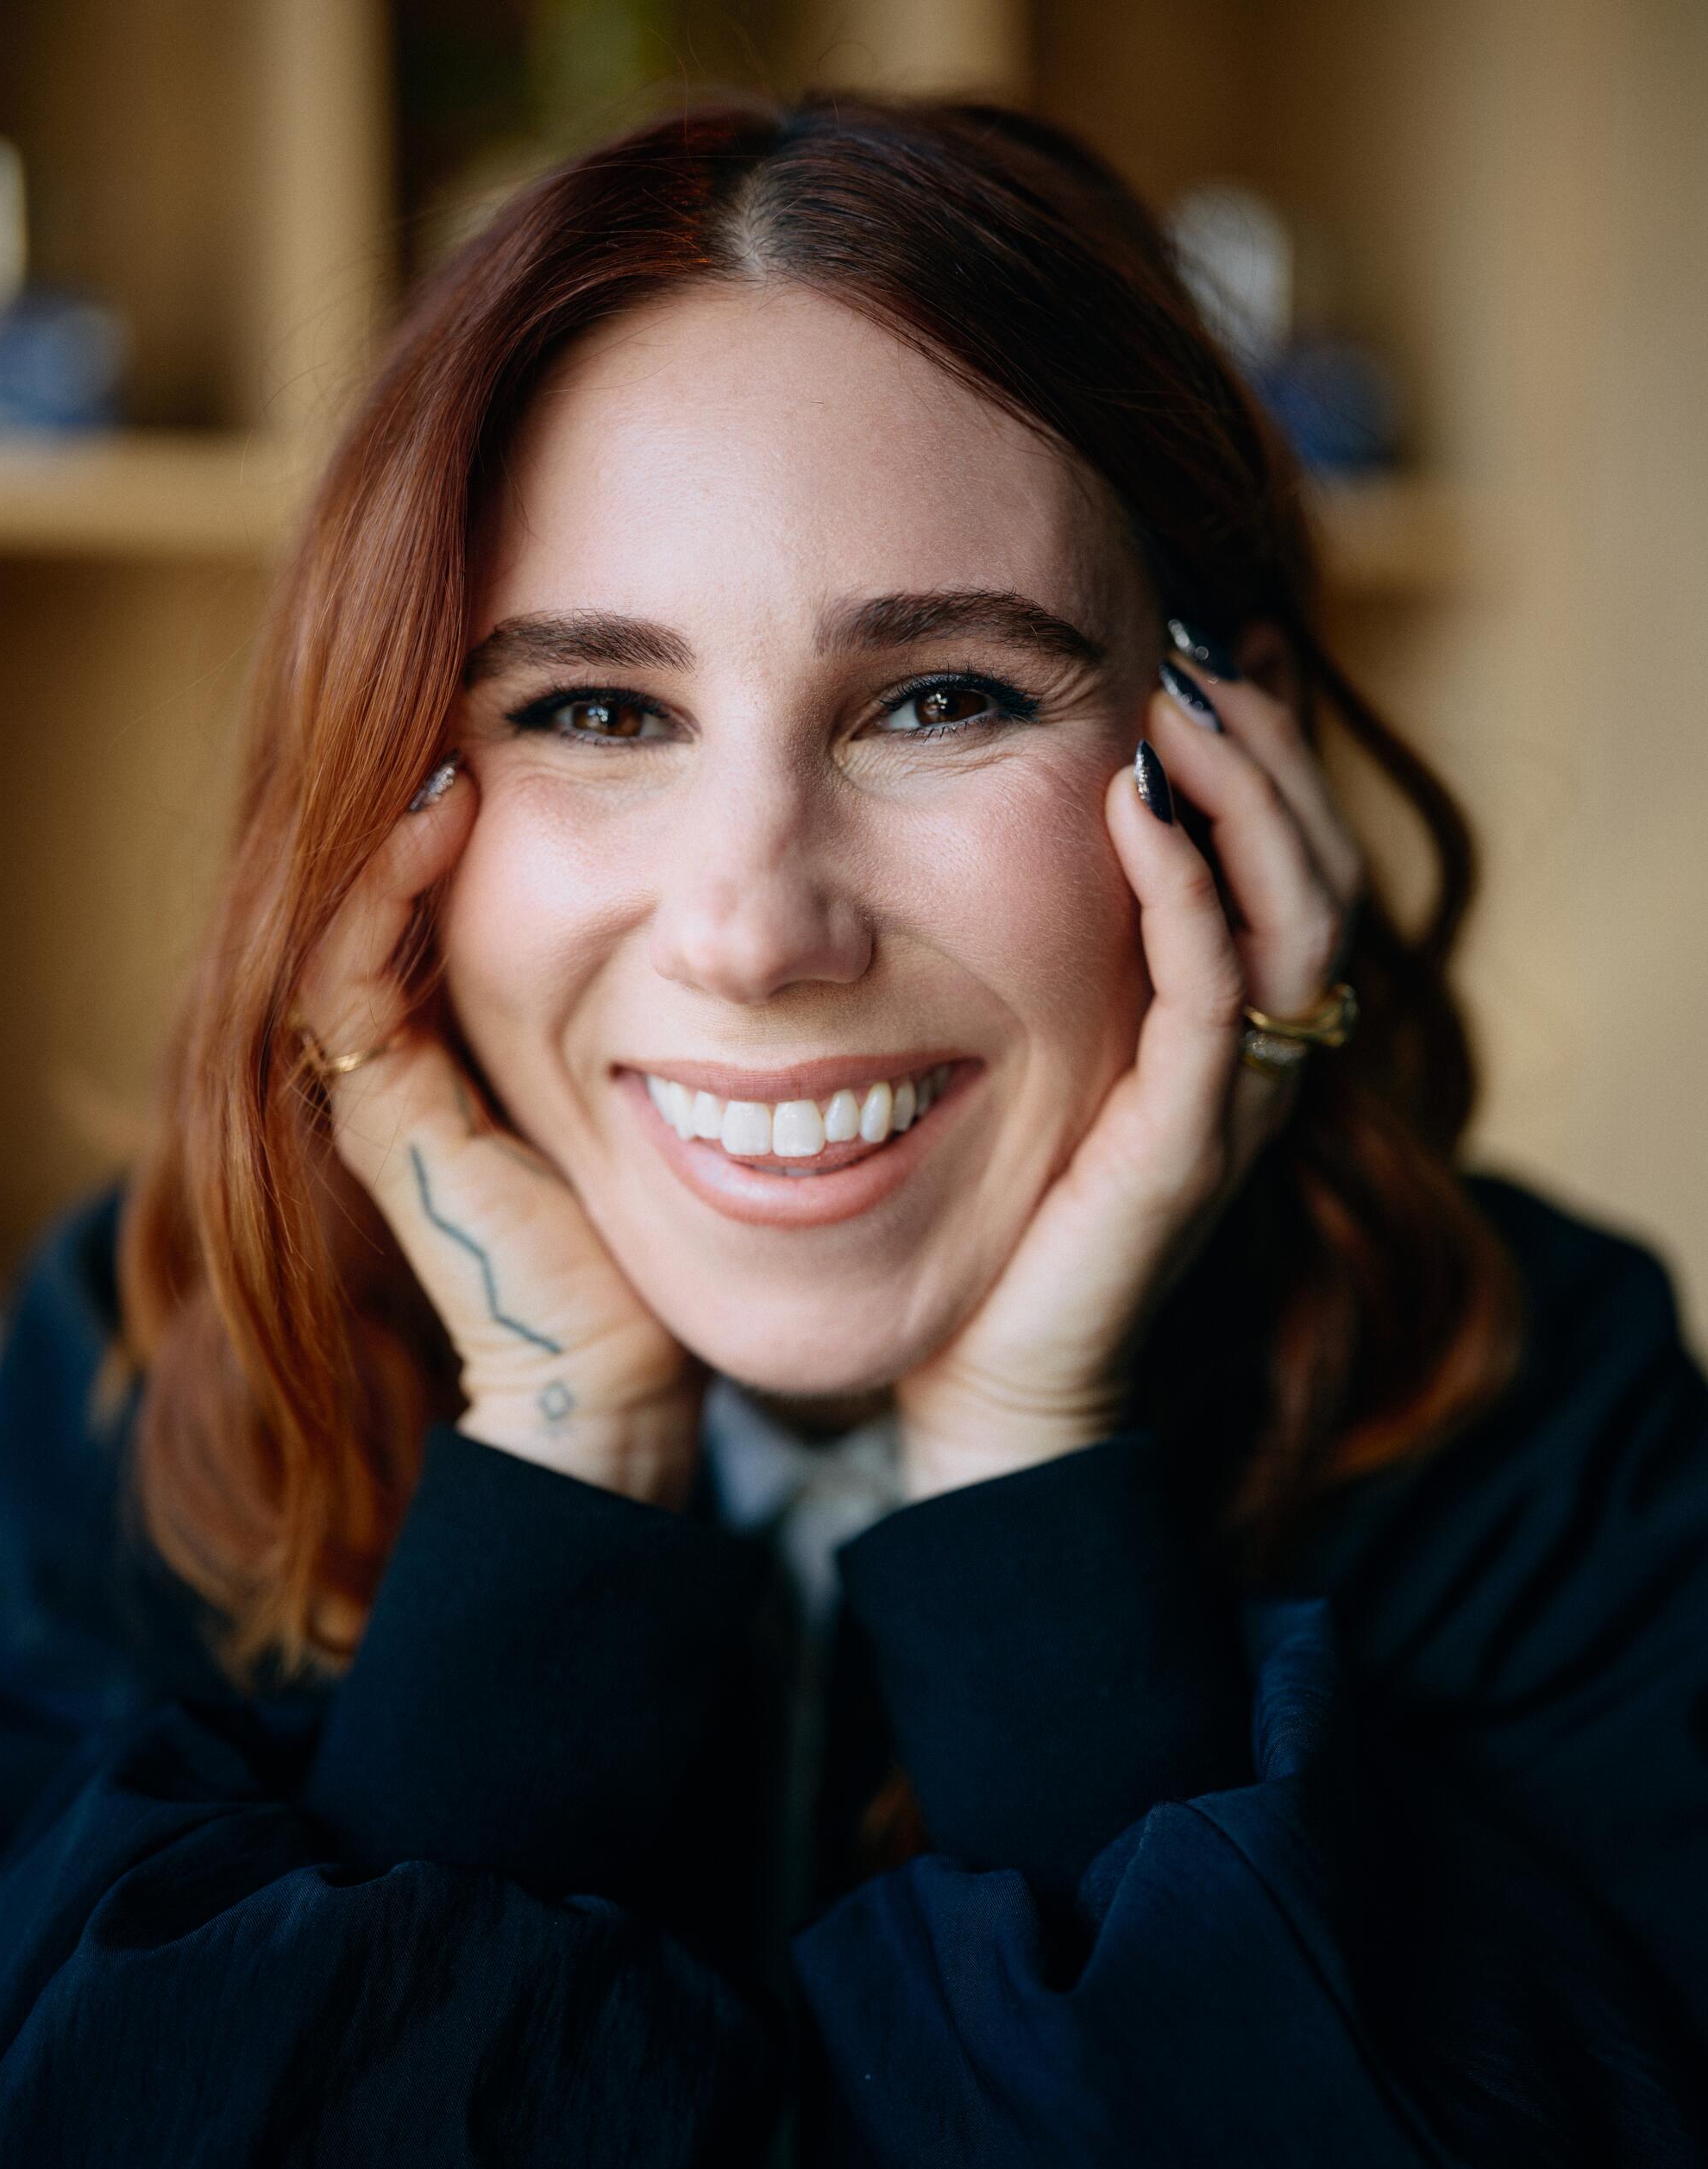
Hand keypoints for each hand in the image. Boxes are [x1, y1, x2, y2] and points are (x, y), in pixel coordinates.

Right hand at [293, 757, 701, 1509]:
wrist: (624, 1375)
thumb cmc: (677, 1233)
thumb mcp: (679, 1071)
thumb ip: (678, 987)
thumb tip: (753, 889)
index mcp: (478, 1037)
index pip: (446, 888)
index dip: (476, 801)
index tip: (537, 717)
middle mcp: (413, 1055)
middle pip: (389, 893)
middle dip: (427, 790)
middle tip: (476, 692)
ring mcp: (386, 1087)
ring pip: (352, 919)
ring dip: (394, 820)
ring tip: (450, 730)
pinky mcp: (383, 1124)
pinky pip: (347, 985)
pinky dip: (380, 894)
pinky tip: (440, 815)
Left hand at [893, 642, 1366, 1502]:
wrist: (986, 1382)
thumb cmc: (992, 1221)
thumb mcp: (1027, 1058)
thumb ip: (1046, 960)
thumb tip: (989, 845)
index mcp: (1223, 1032)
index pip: (1284, 862)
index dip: (1256, 756)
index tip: (1190, 655)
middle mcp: (1255, 1059)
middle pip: (1317, 868)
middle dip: (1263, 750)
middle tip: (1195, 650)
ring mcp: (1235, 1102)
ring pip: (1297, 916)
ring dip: (1243, 795)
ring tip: (1178, 704)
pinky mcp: (1188, 1145)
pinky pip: (1220, 997)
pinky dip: (1190, 893)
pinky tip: (1135, 810)